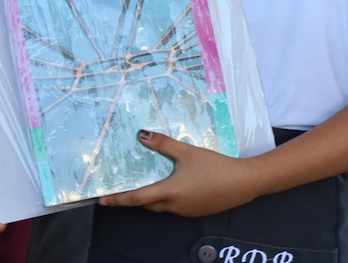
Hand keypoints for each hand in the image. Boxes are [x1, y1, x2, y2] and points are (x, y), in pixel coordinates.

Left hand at [97, 131, 256, 216]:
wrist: (243, 182)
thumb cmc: (215, 166)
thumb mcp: (187, 152)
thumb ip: (164, 144)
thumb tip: (142, 135)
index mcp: (170, 193)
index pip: (137, 198)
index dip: (119, 199)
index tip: (103, 200)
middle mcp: (175, 206)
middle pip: (148, 204)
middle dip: (135, 198)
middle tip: (123, 187)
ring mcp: (186, 212)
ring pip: (162, 206)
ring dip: (152, 197)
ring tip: (147, 182)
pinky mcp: (197, 211)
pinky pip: (175, 207)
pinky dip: (167, 198)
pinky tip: (173, 185)